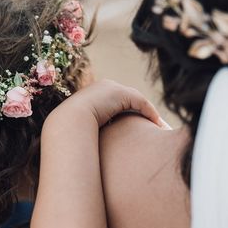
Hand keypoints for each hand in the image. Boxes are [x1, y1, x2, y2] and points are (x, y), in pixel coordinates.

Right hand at [53, 80, 169, 128]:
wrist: (71, 119)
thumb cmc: (72, 127)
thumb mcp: (81, 127)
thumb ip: (89, 130)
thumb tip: (91, 141)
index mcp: (93, 93)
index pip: (114, 100)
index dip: (125, 112)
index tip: (133, 125)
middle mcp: (104, 87)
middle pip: (128, 97)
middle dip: (139, 109)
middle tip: (150, 123)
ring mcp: (113, 88)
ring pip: (136, 99)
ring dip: (147, 112)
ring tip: (157, 125)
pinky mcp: (121, 93)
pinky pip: (140, 102)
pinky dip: (149, 112)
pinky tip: (157, 124)